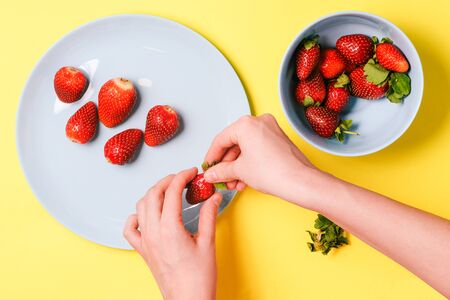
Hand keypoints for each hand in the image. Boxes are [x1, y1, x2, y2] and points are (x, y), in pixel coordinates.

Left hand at [123, 167, 221, 299]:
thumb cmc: (198, 278)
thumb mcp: (208, 243)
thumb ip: (208, 215)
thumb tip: (213, 197)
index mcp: (170, 229)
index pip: (171, 192)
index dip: (182, 176)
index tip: (191, 172)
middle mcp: (153, 232)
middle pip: (153, 194)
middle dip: (168, 180)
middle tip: (182, 177)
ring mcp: (145, 241)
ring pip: (141, 206)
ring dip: (154, 193)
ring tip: (169, 191)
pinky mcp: (143, 250)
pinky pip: (130, 228)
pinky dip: (137, 216)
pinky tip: (148, 214)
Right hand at [204, 114, 324, 206]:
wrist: (300, 182)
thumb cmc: (274, 172)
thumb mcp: (239, 171)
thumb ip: (221, 171)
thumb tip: (212, 173)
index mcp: (246, 124)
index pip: (221, 140)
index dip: (211, 157)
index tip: (208, 167)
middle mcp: (259, 122)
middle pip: (234, 143)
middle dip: (226, 164)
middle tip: (220, 177)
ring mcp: (271, 129)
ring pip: (246, 148)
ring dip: (237, 166)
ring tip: (233, 182)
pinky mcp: (278, 139)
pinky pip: (257, 149)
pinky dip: (249, 162)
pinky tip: (244, 179)